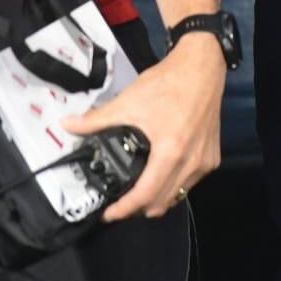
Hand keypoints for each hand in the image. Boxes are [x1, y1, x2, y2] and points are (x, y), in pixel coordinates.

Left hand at [62, 32, 225, 219]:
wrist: (202, 67)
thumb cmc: (170, 82)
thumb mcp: (130, 100)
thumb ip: (97, 119)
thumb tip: (68, 125)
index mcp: (170, 151)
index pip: (146, 195)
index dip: (124, 210)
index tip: (109, 213)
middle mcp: (191, 161)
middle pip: (161, 203)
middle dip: (137, 208)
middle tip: (119, 202)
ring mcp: (204, 161)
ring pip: (177, 196)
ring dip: (156, 199)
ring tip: (138, 191)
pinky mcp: (212, 157)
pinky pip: (190, 184)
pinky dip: (173, 186)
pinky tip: (160, 174)